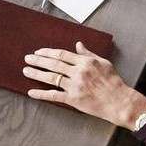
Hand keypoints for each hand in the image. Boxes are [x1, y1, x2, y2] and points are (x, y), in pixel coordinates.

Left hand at [22, 42, 145, 127]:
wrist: (119, 101)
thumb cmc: (113, 82)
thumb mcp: (103, 62)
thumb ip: (88, 54)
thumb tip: (78, 44)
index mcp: (85, 62)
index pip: (62, 54)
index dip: (48, 52)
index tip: (38, 52)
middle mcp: (78, 72)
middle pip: (54, 64)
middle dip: (38, 60)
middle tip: (27, 58)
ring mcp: (75, 86)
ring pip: (51, 78)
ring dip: (36, 74)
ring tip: (26, 71)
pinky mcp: (73, 99)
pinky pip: (54, 95)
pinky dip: (41, 94)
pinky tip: (31, 92)